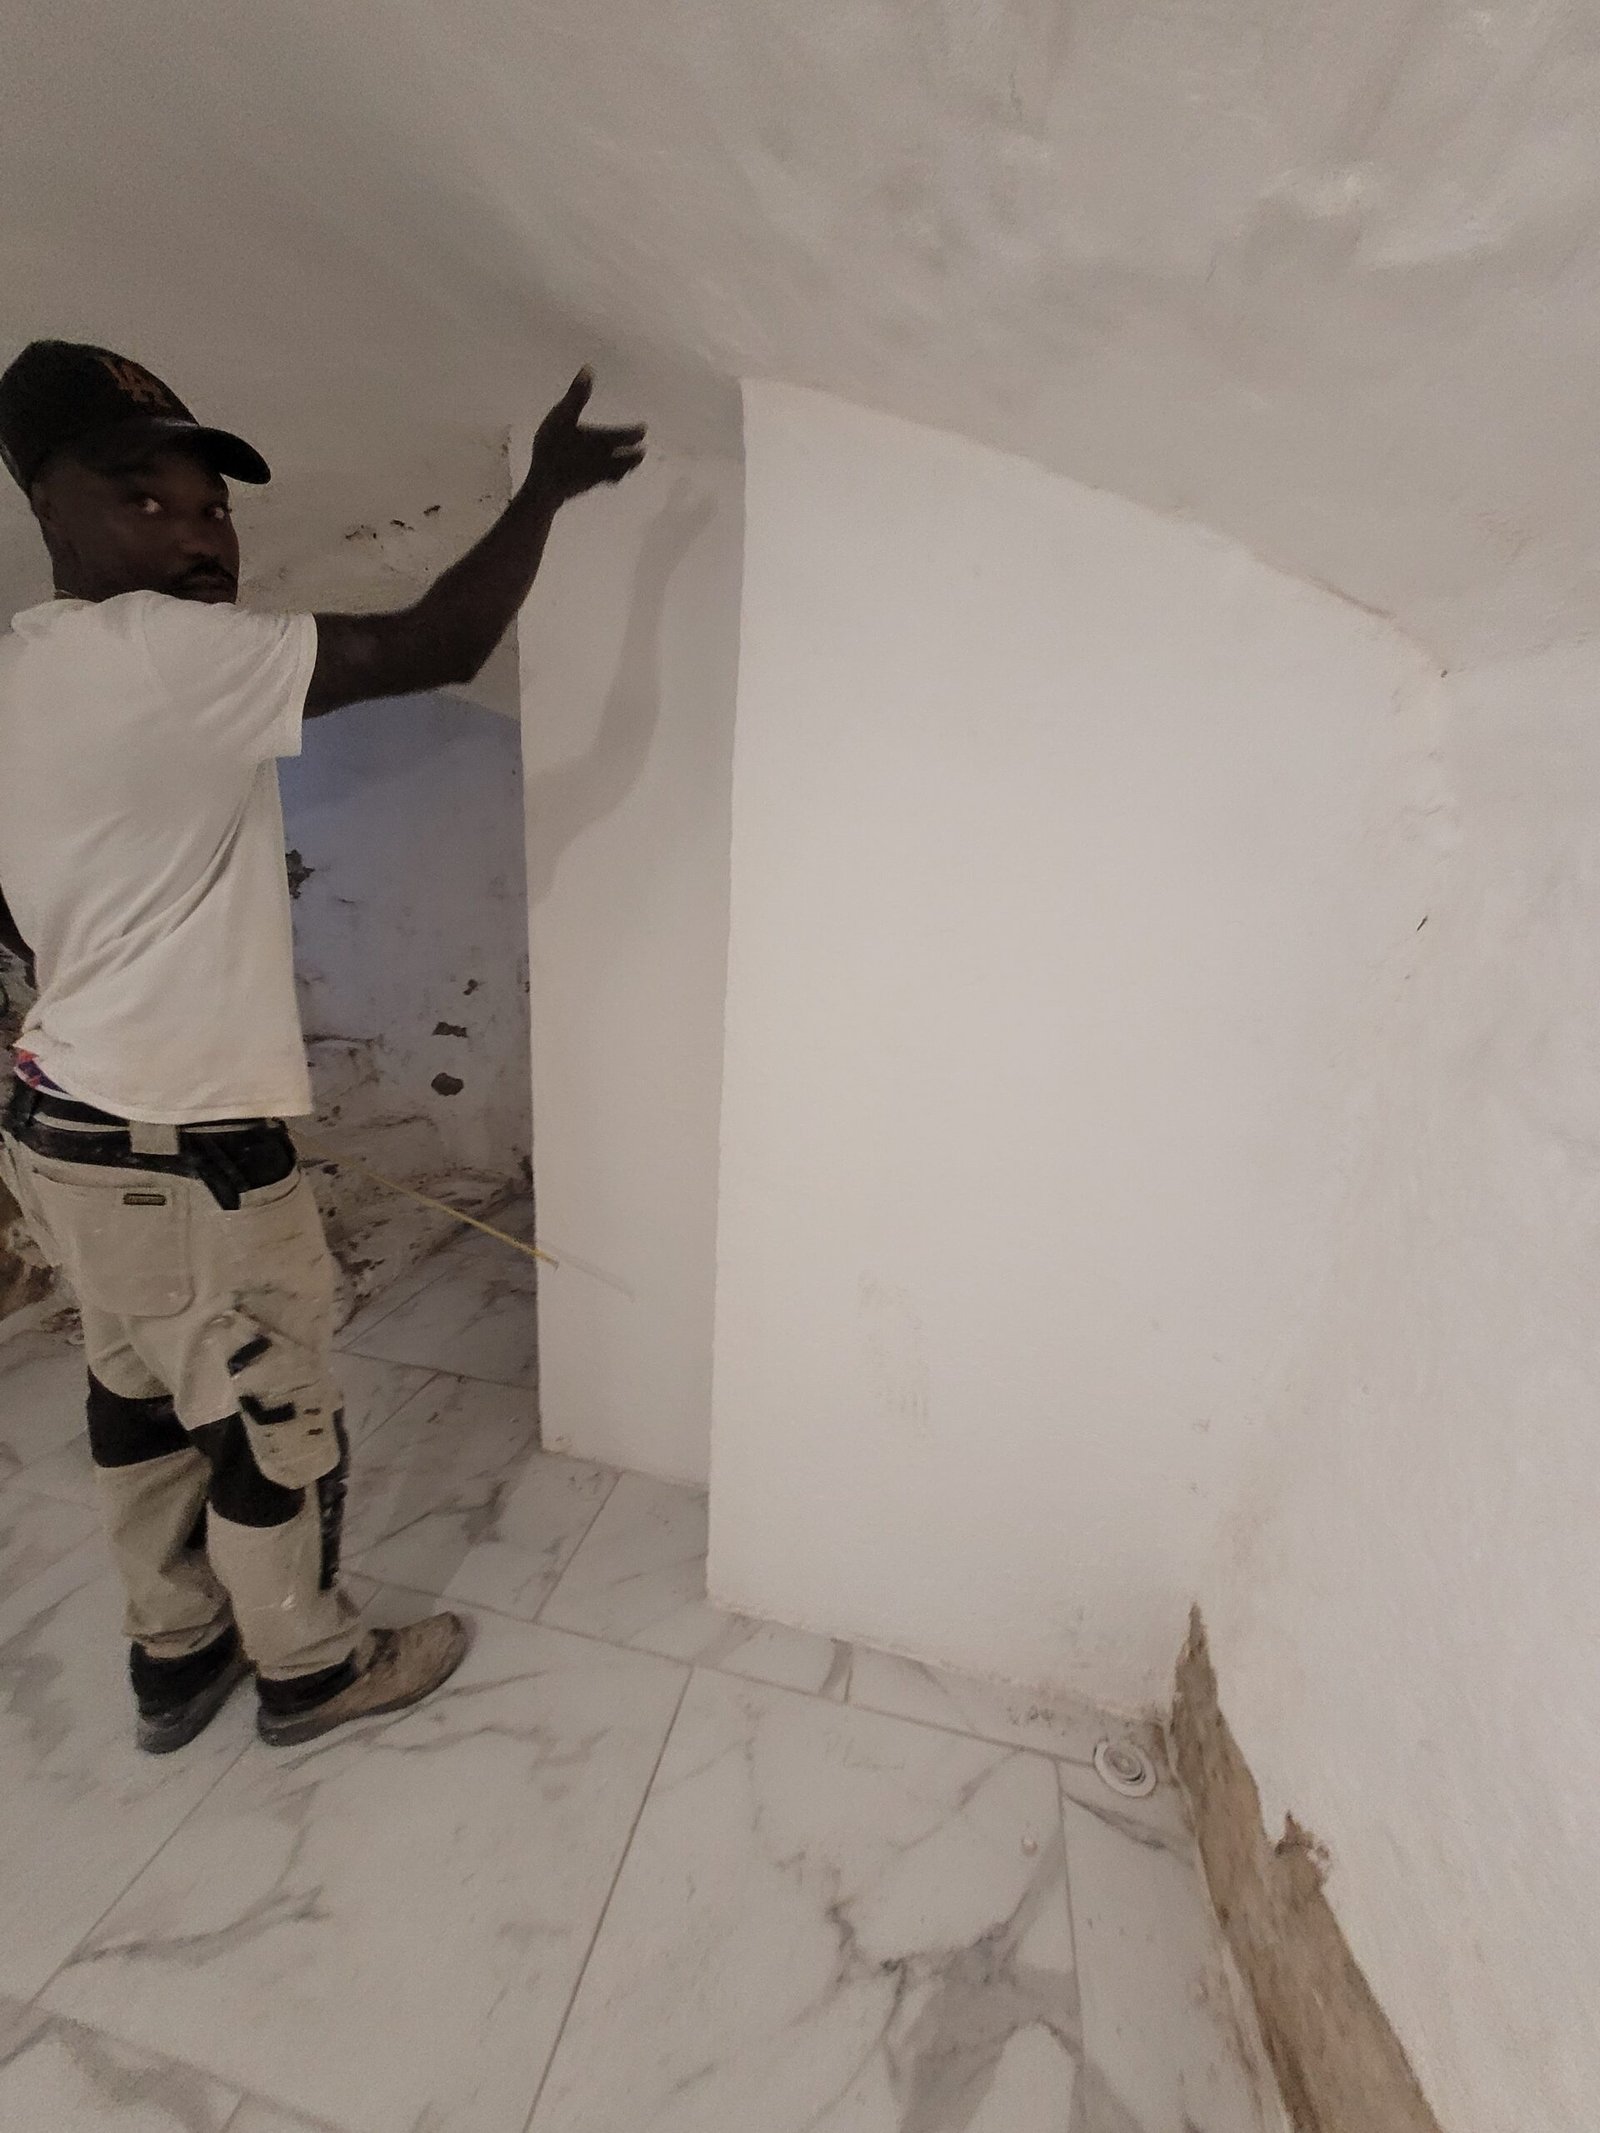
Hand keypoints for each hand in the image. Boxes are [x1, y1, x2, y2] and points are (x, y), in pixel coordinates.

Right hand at [529, 371, 645, 502]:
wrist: (544, 486)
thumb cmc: (552, 448)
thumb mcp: (562, 416)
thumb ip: (577, 395)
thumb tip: (589, 369)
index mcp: (603, 440)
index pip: (626, 436)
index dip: (636, 433)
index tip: (644, 429)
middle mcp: (605, 459)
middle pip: (627, 458)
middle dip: (635, 454)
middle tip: (643, 451)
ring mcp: (598, 475)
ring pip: (618, 472)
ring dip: (627, 467)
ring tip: (632, 464)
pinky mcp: (587, 486)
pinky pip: (605, 481)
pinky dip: (612, 477)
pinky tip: (607, 478)